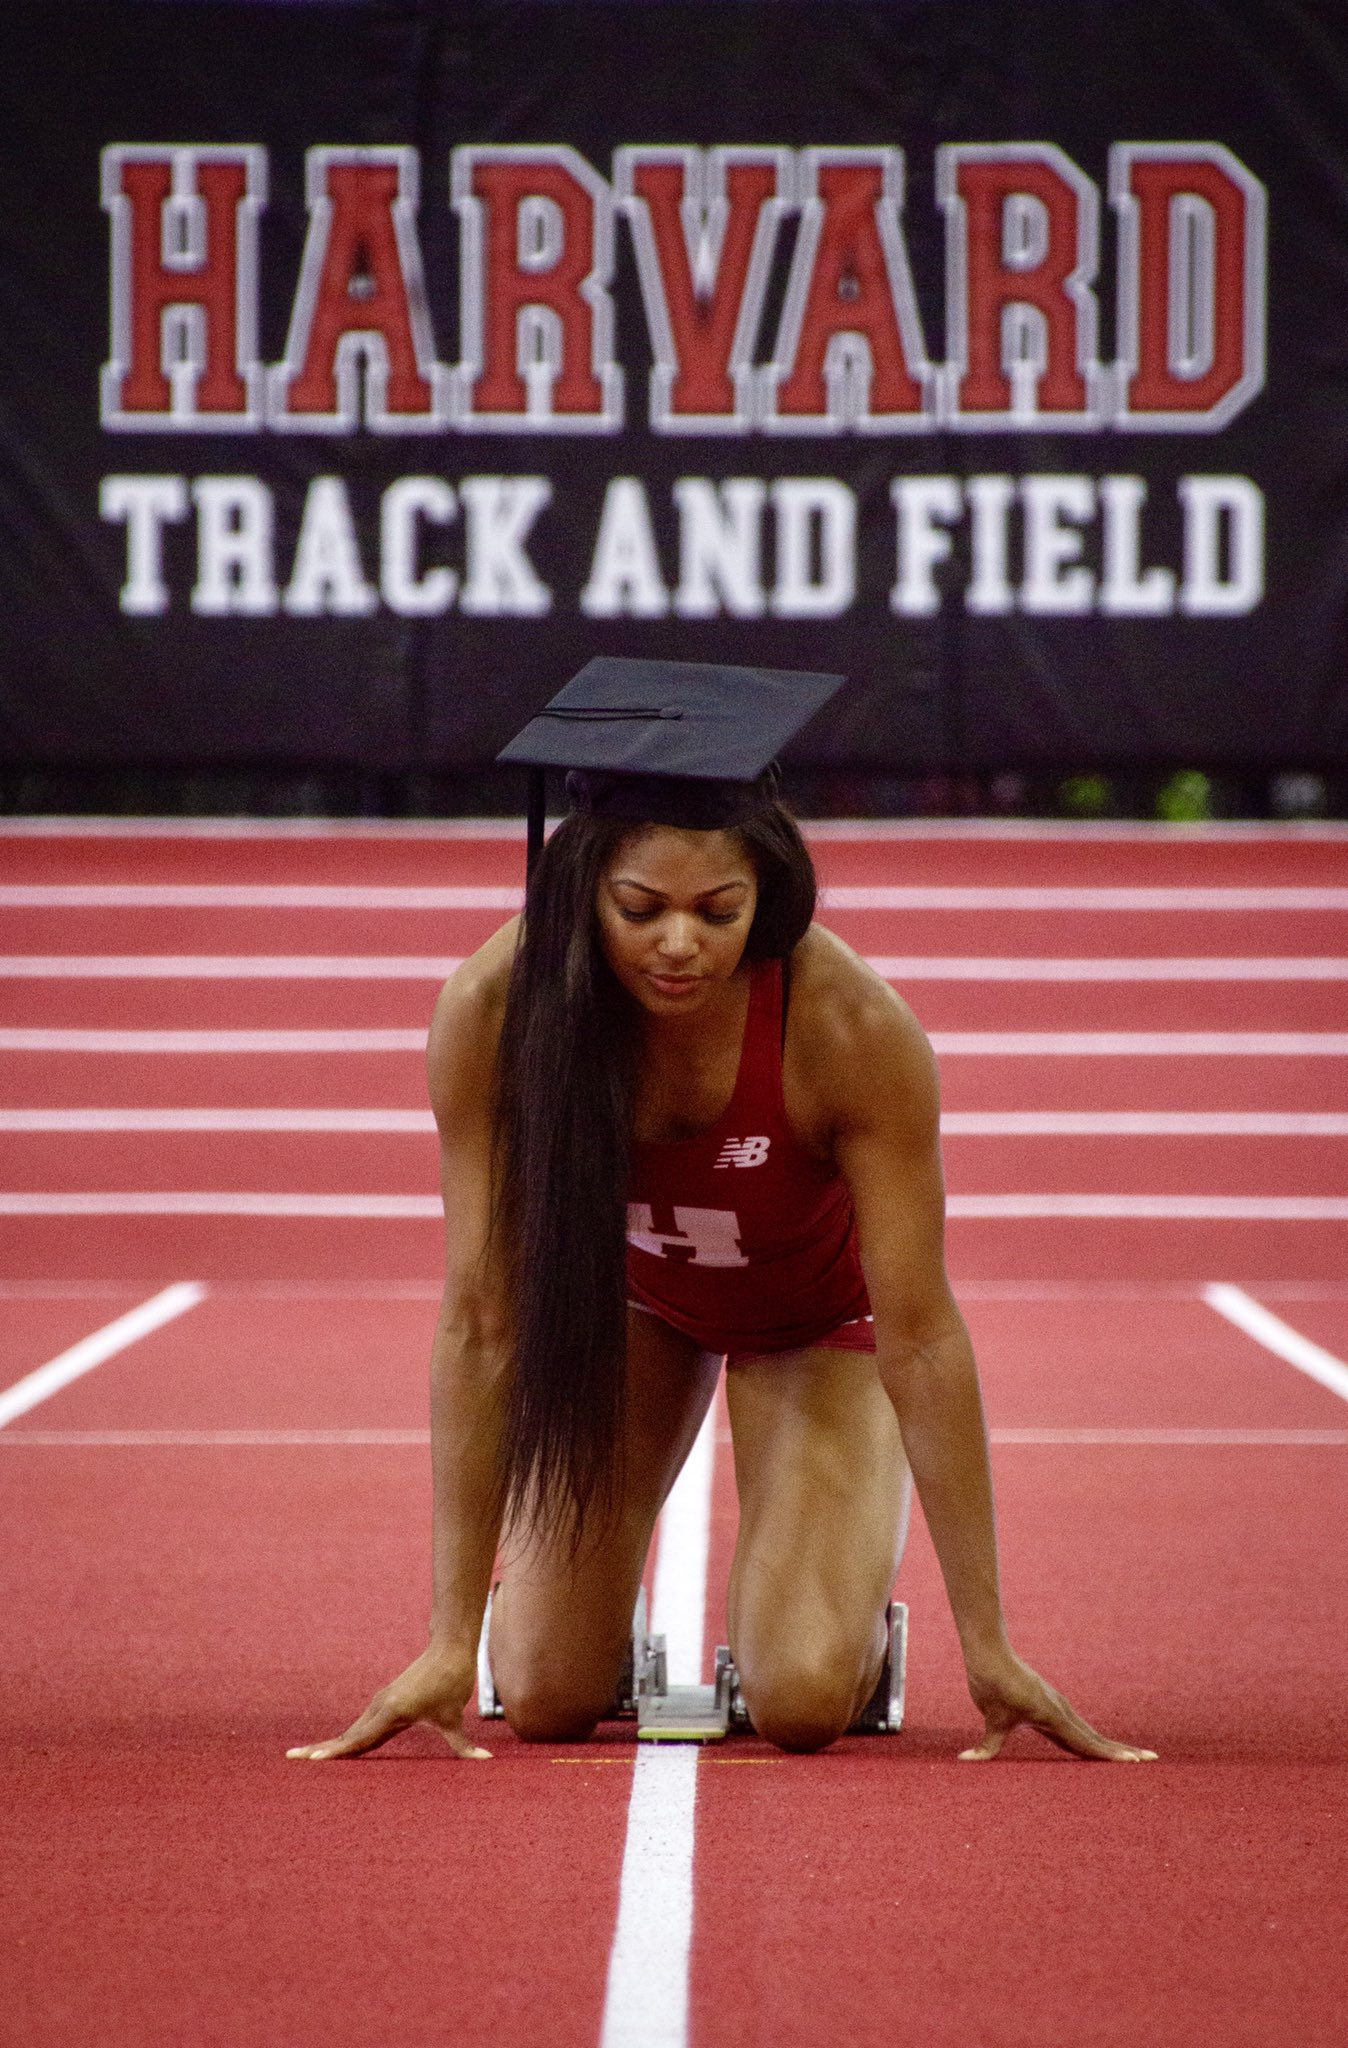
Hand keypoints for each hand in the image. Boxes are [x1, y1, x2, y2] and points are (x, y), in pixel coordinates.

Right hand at [287, 1643, 491, 1761]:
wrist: (450, 1649)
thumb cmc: (452, 1682)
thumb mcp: (455, 1717)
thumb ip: (464, 1745)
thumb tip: (485, 1760)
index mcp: (392, 1712)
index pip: (359, 1739)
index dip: (336, 1752)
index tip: (312, 1760)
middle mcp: (381, 1707)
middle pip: (347, 1735)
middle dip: (322, 1749)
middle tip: (293, 1758)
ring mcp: (382, 1702)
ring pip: (354, 1729)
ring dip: (333, 1743)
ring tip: (309, 1756)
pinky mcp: (388, 1700)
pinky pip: (363, 1723)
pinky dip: (349, 1736)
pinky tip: (342, 1745)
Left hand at [960, 1646, 1156, 1762]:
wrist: (989, 1654)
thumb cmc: (991, 1684)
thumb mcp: (991, 1716)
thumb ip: (987, 1745)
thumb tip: (966, 1760)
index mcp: (1052, 1716)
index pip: (1086, 1742)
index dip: (1109, 1755)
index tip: (1134, 1762)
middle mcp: (1060, 1712)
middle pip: (1096, 1738)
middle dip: (1122, 1751)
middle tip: (1151, 1760)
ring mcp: (1057, 1707)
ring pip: (1088, 1732)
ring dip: (1110, 1745)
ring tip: (1133, 1757)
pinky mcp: (1049, 1704)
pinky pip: (1075, 1726)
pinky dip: (1090, 1738)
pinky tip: (1093, 1746)